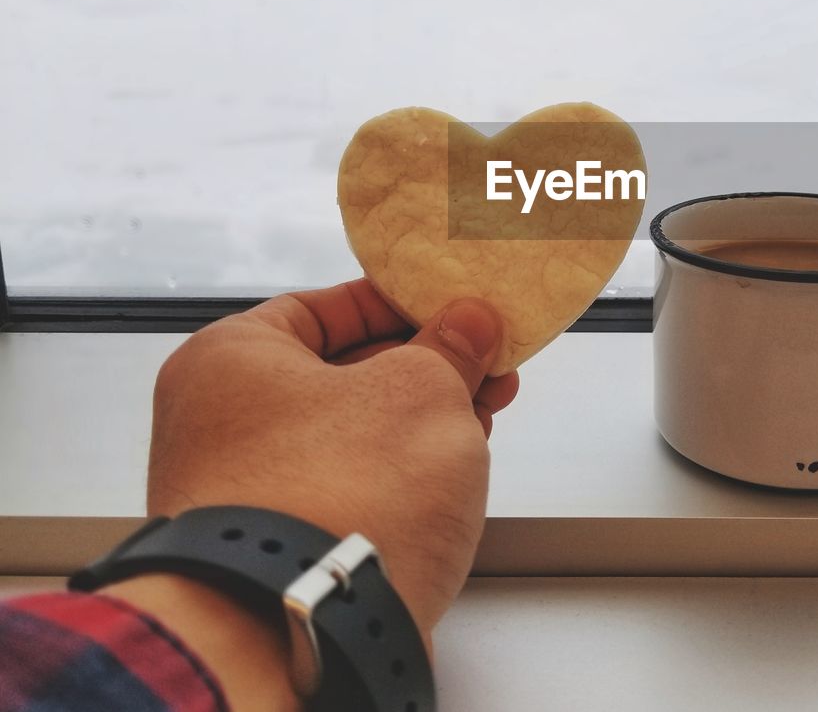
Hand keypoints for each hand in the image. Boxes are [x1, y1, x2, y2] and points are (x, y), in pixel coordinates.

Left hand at [142, 278, 517, 639]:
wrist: (306, 627)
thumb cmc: (343, 492)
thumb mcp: (422, 390)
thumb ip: (449, 349)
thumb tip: (469, 325)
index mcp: (229, 360)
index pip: (322, 307)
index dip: (399, 304)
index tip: (452, 308)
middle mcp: (218, 425)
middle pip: (339, 375)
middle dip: (424, 368)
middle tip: (484, 364)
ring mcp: (240, 493)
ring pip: (347, 436)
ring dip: (419, 424)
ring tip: (483, 416)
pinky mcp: (274, 549)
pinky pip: (343, 489)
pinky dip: (394, 477)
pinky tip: (449, 473)